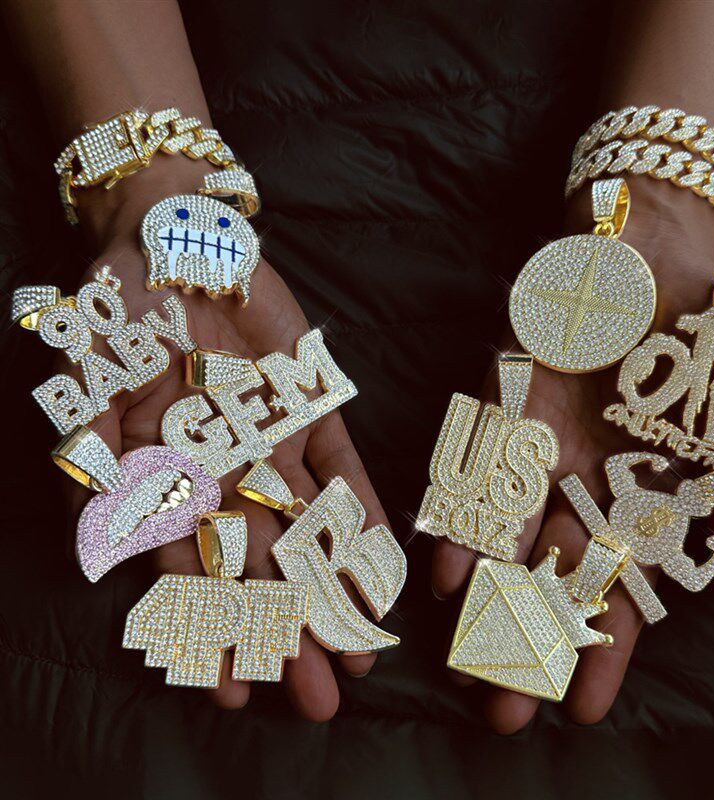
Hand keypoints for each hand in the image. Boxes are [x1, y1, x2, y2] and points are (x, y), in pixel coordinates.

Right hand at [68, 162, 390, 717]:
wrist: (177, 240)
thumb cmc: (119, 311)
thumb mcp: (85, 378)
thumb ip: (96, 453)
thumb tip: (103, 533)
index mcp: (168, 479)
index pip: (193, 574)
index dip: (214, 631)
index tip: (238, 689)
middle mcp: (226, 473)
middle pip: (260, 567)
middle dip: (287, 631)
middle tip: (318, 697)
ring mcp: (275, 442)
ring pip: (307, 530)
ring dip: (332, 588)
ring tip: (359, 650)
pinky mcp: (316, 407)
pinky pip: (343, 468)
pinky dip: (361, 513)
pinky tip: (381, 562)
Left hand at [431, 177, 713, 732]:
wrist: (652, 259)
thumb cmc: (702, 342)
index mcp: (637, 504)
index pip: (618, 596)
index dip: (601, 654)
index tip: (584, 712)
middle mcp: (580, 492)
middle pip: (550, 585)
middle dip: (529, 647)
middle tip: (503, 712)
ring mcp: (535, 458)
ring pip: (504, 543)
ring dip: (484, 599)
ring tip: (464, 655)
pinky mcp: (499, 417)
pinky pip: (474, 482)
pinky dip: (461, 523)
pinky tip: (442, 568)